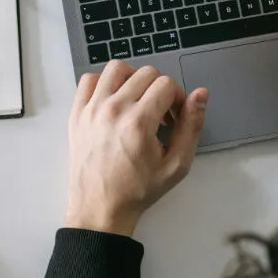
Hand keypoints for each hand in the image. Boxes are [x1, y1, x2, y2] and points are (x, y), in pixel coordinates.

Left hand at [66, 61, 208, 236]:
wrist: (100, 208)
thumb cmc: (138, 190)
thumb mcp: (176, 165)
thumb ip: (192, 127)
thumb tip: (201, 95)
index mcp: (139, 122)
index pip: (167, 84)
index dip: (178, 98)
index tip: (175, 118)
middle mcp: (113, 109)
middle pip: (145, 73)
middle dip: (160, 89)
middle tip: (160, 114)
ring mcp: (91, 109)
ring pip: (117, 68)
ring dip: (133, 79)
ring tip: (137, 101)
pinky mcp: (77, 114)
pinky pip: (89, 80)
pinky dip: (104, 84)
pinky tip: (113, 101)